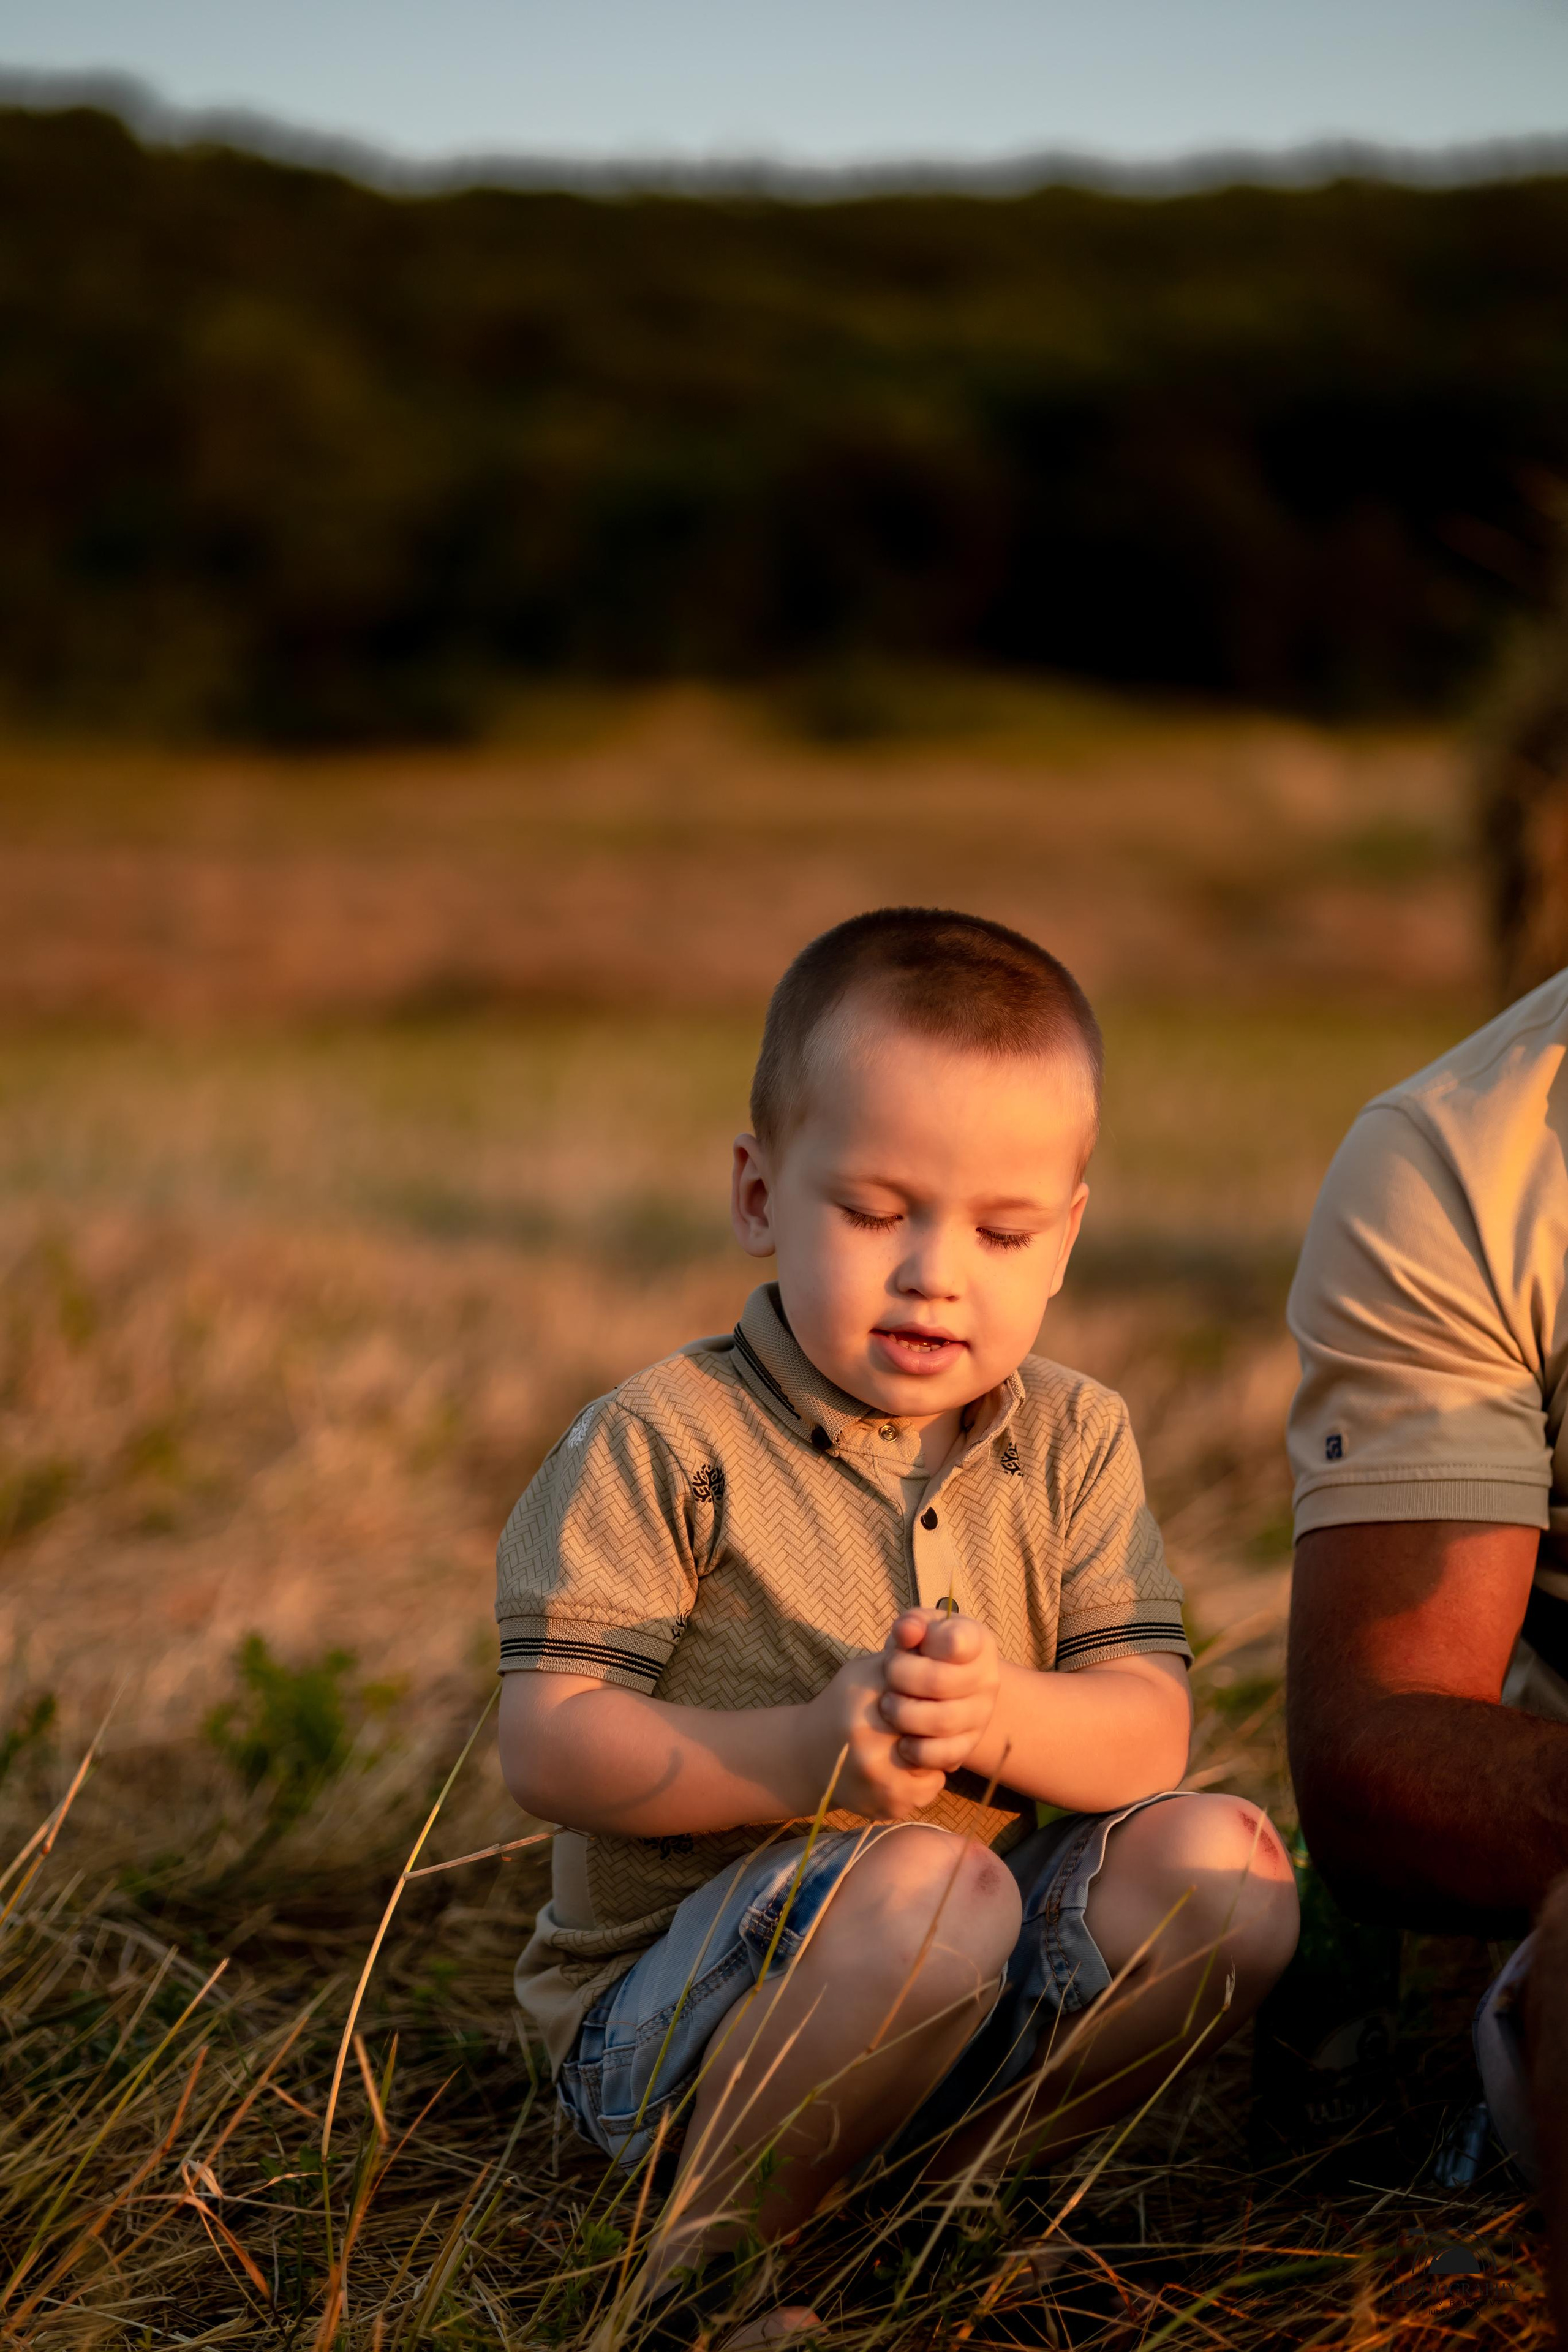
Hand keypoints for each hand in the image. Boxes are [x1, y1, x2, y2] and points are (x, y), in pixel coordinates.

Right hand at [800, 1651, 946, 1820]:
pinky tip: (904, 1770)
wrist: (806, 1758)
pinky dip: (924, 1779)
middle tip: (930, 1724)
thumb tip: (930, 1635)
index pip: (927, 1689)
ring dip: (934, 1753)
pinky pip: (931, 1788)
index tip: (932, 1695)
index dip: (936, 1692)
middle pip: (935, 1727)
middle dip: (938, 1725)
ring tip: (915, 1746)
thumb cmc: (843, 1707)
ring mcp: (878, 1775)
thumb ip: (899, 1655)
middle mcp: (867, 1737)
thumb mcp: (863, 1672)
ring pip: (938, 1760)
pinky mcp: (888, 1803)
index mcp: (863, 1696)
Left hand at [879, 1608, 1001, 1774]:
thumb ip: (911, 1624)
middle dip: (901, 1678)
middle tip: (886, 1676)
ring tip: (887, 1706)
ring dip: (904, 1714)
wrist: (942, 1686)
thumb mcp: (919, 1629)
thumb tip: (906, 1632)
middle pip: (939, 1682)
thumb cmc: (924, 1651)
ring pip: (942, 1721)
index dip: (926, 1642)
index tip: (910, 1642)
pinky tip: (902, 1741)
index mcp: (976, 1641)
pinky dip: (917, 1751)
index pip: (957, 1641)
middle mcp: (987, 1678)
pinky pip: (945, 1755)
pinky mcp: (969, 1744)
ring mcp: (981, 1714)